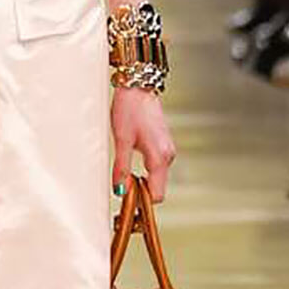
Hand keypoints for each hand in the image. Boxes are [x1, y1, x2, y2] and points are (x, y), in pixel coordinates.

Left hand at [111, 88, 175, 202]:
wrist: (138, 87)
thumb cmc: (130, 109)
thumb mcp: (121, 140)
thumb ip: (121, 167)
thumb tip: (120, 189)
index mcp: (160, 157)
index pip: (157, 194)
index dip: (142, 201)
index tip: (127, 201)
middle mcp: (168, 155)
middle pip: (157, 187)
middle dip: (141, 193)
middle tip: (122, 191)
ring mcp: (167, 149)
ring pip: (157, 177)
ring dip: (143, 182)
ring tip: (125, 178)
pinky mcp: (163, 144)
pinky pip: (156, 167)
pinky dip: (146, 172)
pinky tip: (132, 166)